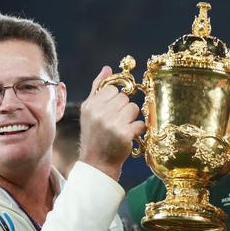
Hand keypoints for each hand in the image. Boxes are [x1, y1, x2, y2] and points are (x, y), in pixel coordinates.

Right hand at [78, 66, 145, 180]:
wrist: (97, 162)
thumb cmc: (94, 135)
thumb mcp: (90, 111)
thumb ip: (98, 88)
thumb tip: (107, 68)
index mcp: (90, 106)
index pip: (112, 90)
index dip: (115, 99)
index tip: (112, 110)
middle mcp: (99, 114)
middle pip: (124, 98)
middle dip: (124, 109)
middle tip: (117, 121)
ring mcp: (112, 124)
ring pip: (134, 108)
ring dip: (132, 118)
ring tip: (122, 127)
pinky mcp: (124, 135)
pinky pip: (140, 123)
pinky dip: (138, 129)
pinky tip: (129, 135)